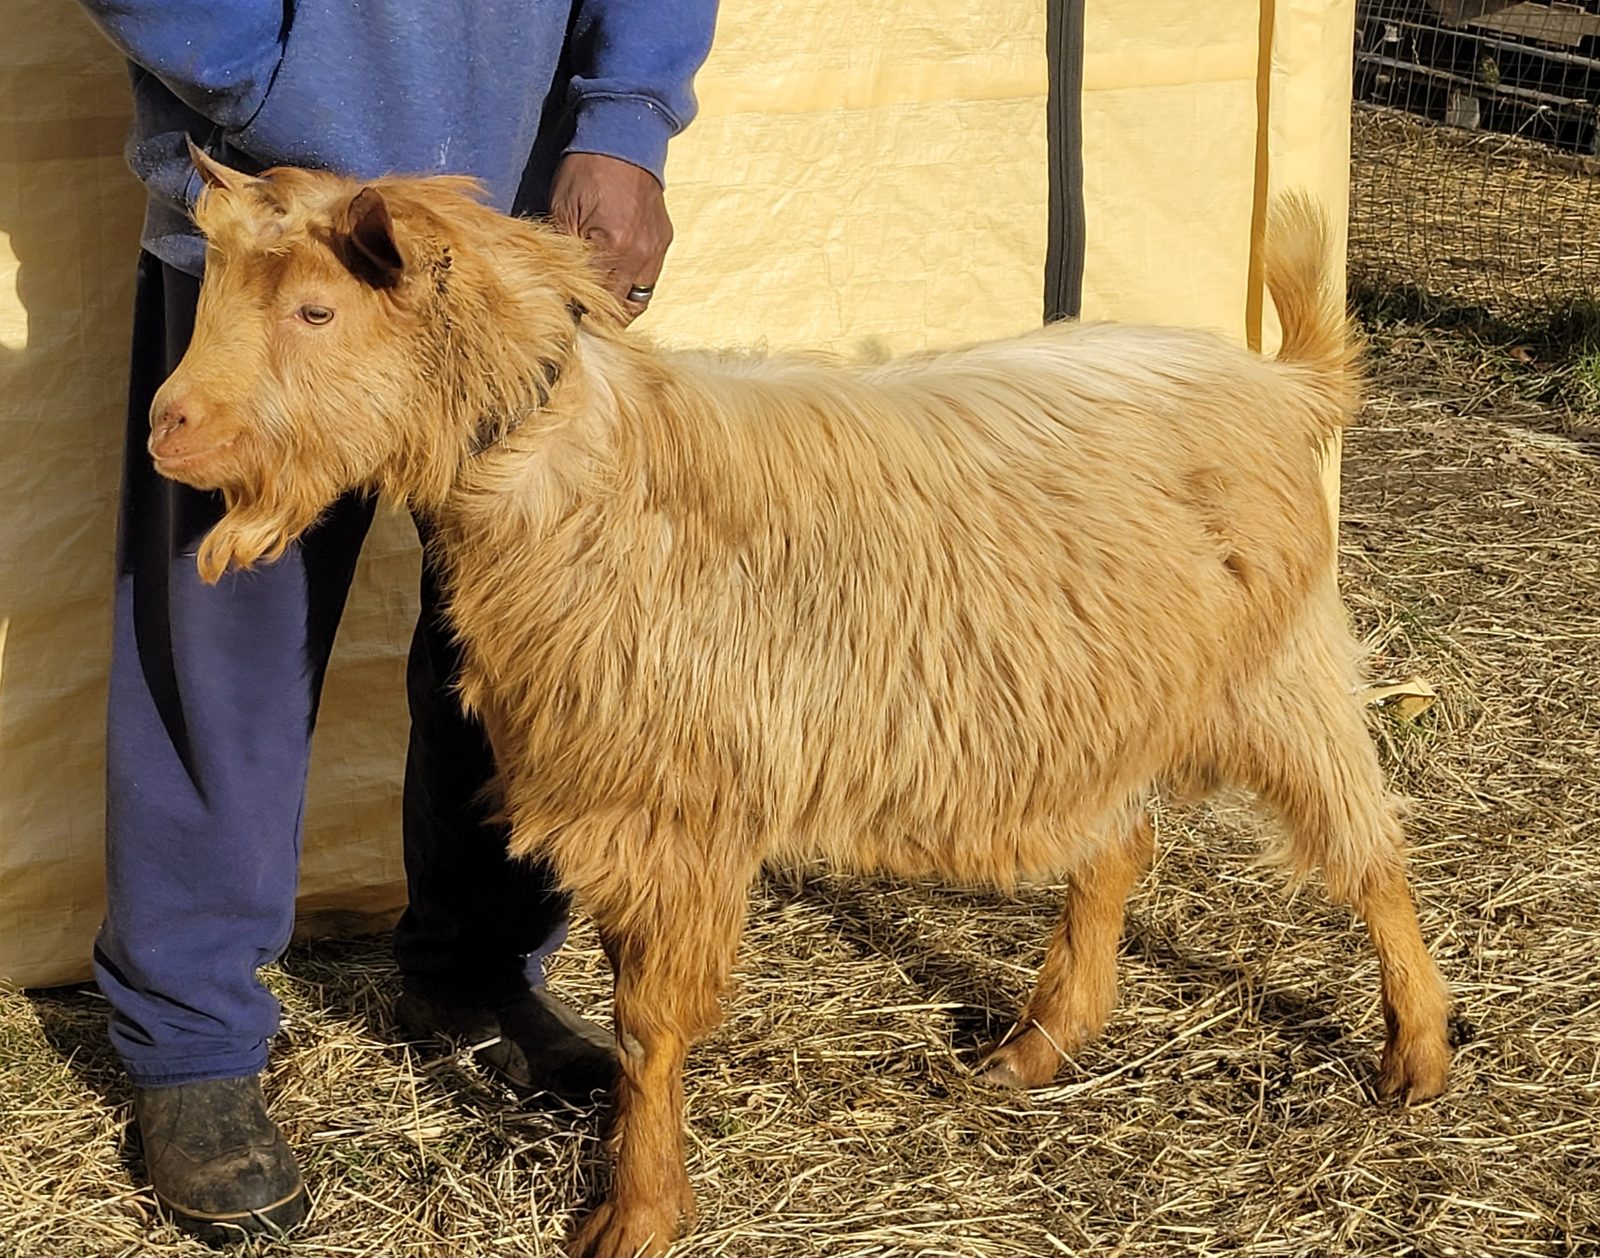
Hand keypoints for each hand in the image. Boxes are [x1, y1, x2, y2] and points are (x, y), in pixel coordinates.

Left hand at [549, 153, 672, 322]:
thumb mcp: (563, 211)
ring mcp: (656, 250)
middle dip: (602, 317)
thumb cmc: (585, 171)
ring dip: (620, 305)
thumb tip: (559, 291)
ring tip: (598, 304)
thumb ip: (564, 255)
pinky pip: (649, 279)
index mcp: (613, 248)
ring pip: (640, 299)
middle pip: (623, 310)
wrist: (622, 138)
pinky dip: (631, 285)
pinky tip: (614, 278)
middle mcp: (641, 255)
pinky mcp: (664, 241)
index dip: (581, 317)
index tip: (566, 323)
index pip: (597, 303)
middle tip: (581, 319)